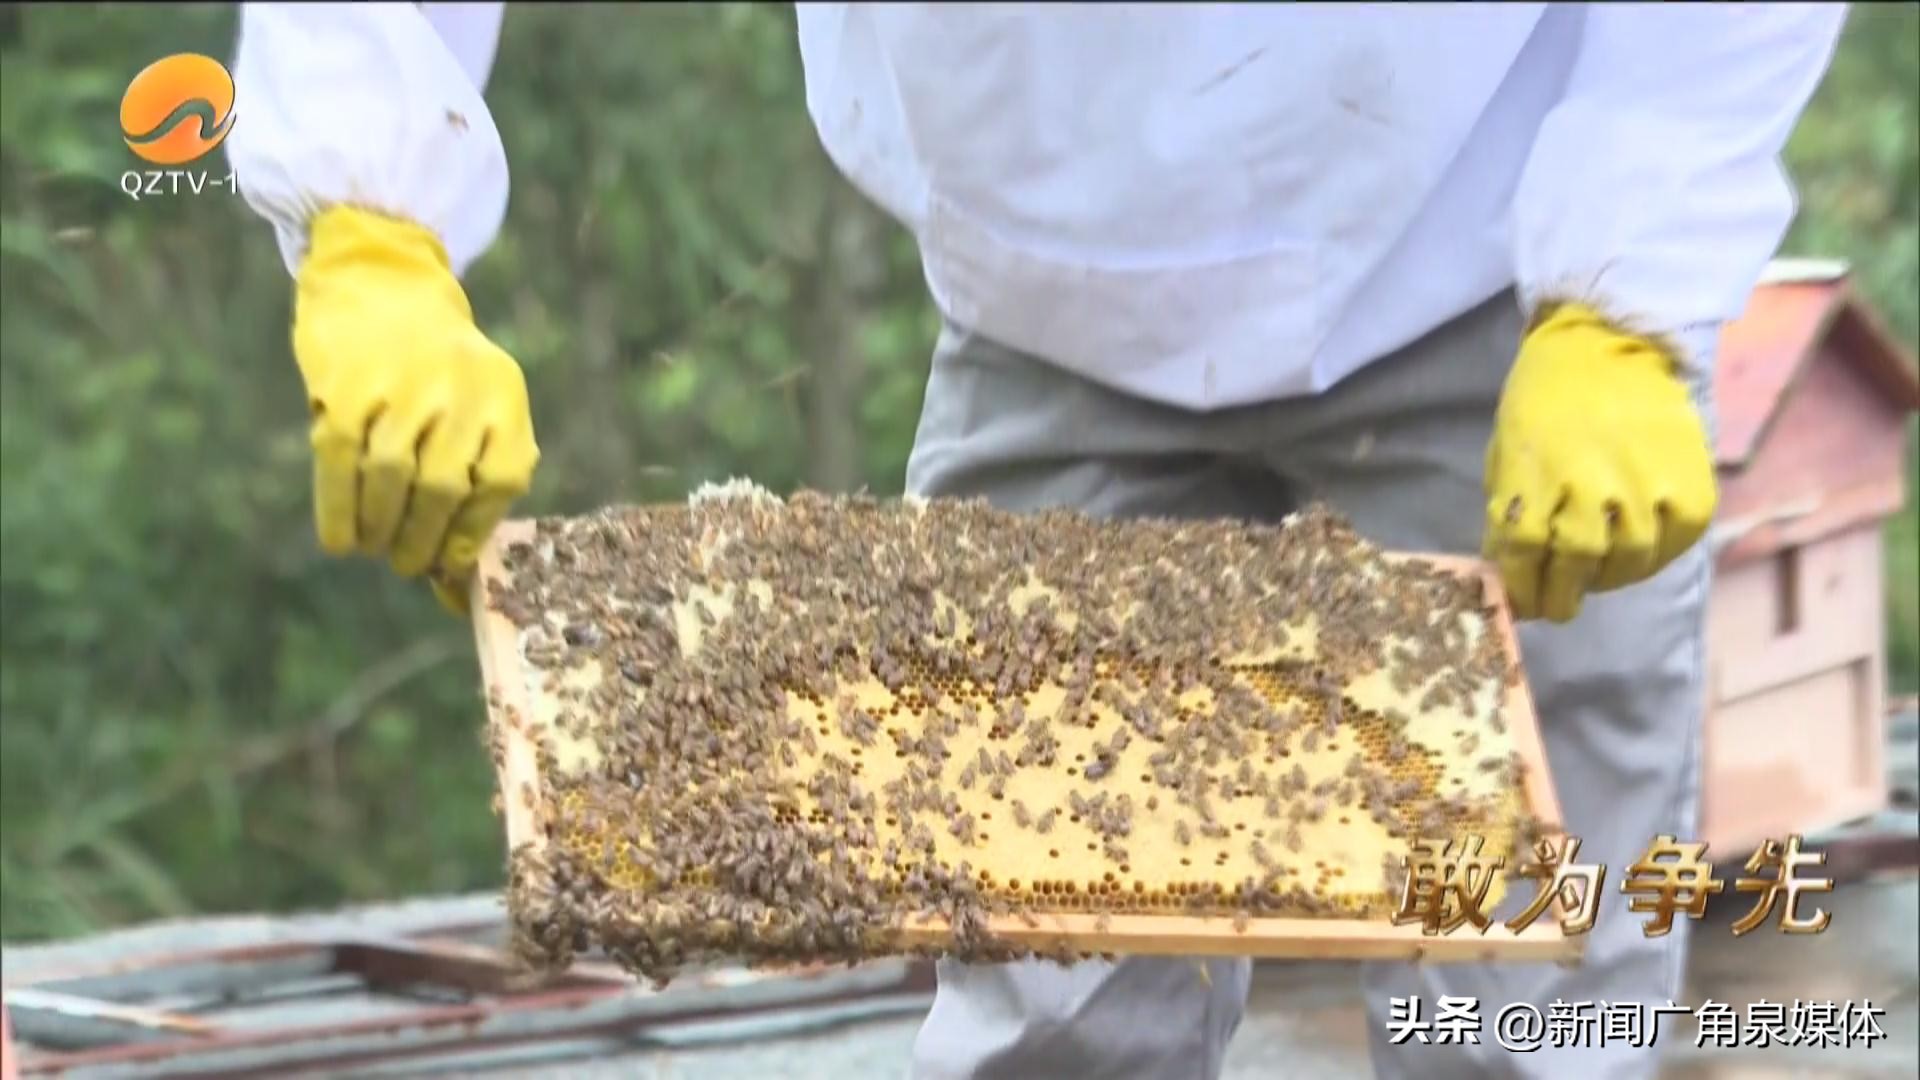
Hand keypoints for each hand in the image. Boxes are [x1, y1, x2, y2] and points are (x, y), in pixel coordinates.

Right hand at [292, 206, 537, 613]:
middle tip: (406, 563)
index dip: (474, 531)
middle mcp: (459, 386)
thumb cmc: (435, 367)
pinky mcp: (348, 382)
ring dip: (379, 528)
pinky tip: (340, 539)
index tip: (449, 564)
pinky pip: (341, 460)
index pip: (502, 479)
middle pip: (443, 486)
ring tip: (374, 548)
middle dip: (422, 539)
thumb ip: (477, 473)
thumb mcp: (478, 401)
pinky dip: (338, 509)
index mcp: (503, 393)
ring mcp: (402, 381)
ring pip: (390, 477)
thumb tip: (456, 584)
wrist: (382, 281)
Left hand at [1482, 303, 1715, 622]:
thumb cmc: (1545, 400)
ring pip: (1627, 560)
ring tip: (1595, 575)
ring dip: (1606, 579)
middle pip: (1576, 562)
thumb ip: (1509, 511)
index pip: (1524, 551)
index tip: (1523, 605)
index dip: (1522, 588)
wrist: (1609, 342)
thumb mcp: (1508, 451)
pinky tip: (1636, 551)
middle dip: (1561, 595)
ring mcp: (1644, 483)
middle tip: (1558, 604)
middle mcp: (1589, 481)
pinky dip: (1653, 557)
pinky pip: (1674, 543)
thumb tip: (1512, 573)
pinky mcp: (1690, 486)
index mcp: (1534, 470)